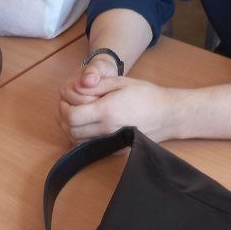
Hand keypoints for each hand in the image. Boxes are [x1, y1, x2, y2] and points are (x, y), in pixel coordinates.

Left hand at [57, 64, 175, 141]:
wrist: (167, 115)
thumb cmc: (146, 95)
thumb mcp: (121, 82)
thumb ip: (97, 85)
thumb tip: (76, 86)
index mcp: (107, 111)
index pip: (72, 117)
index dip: (63, 108)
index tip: (64, 99)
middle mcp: (106, 130)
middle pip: (71, 131)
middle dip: (63, 118)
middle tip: (66, 106)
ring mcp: (111, 143)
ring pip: (78, 141)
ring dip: (71, 129)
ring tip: (76, 114)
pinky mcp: (115, 150)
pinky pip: (90, 146)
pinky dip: (82, 137)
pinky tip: (87, 124)